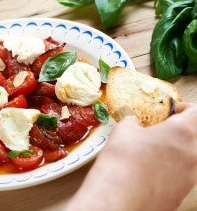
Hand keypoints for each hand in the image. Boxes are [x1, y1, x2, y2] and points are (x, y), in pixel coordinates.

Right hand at [66, 102, 196, 210]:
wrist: (118, 199)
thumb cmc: (122, 161)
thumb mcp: (123, 131)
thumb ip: (133, 122)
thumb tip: (134, 122)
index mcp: (183, 132)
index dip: (183, 108)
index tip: (170, 112)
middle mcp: (194, 154)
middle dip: (184, 130)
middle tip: (164, 130)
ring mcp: (191, 177)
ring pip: (193, 157)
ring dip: (179, 151)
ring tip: (155, 152)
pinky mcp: (182, 193)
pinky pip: (184, 175)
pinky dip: (173, 169)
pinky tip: (151, 171)